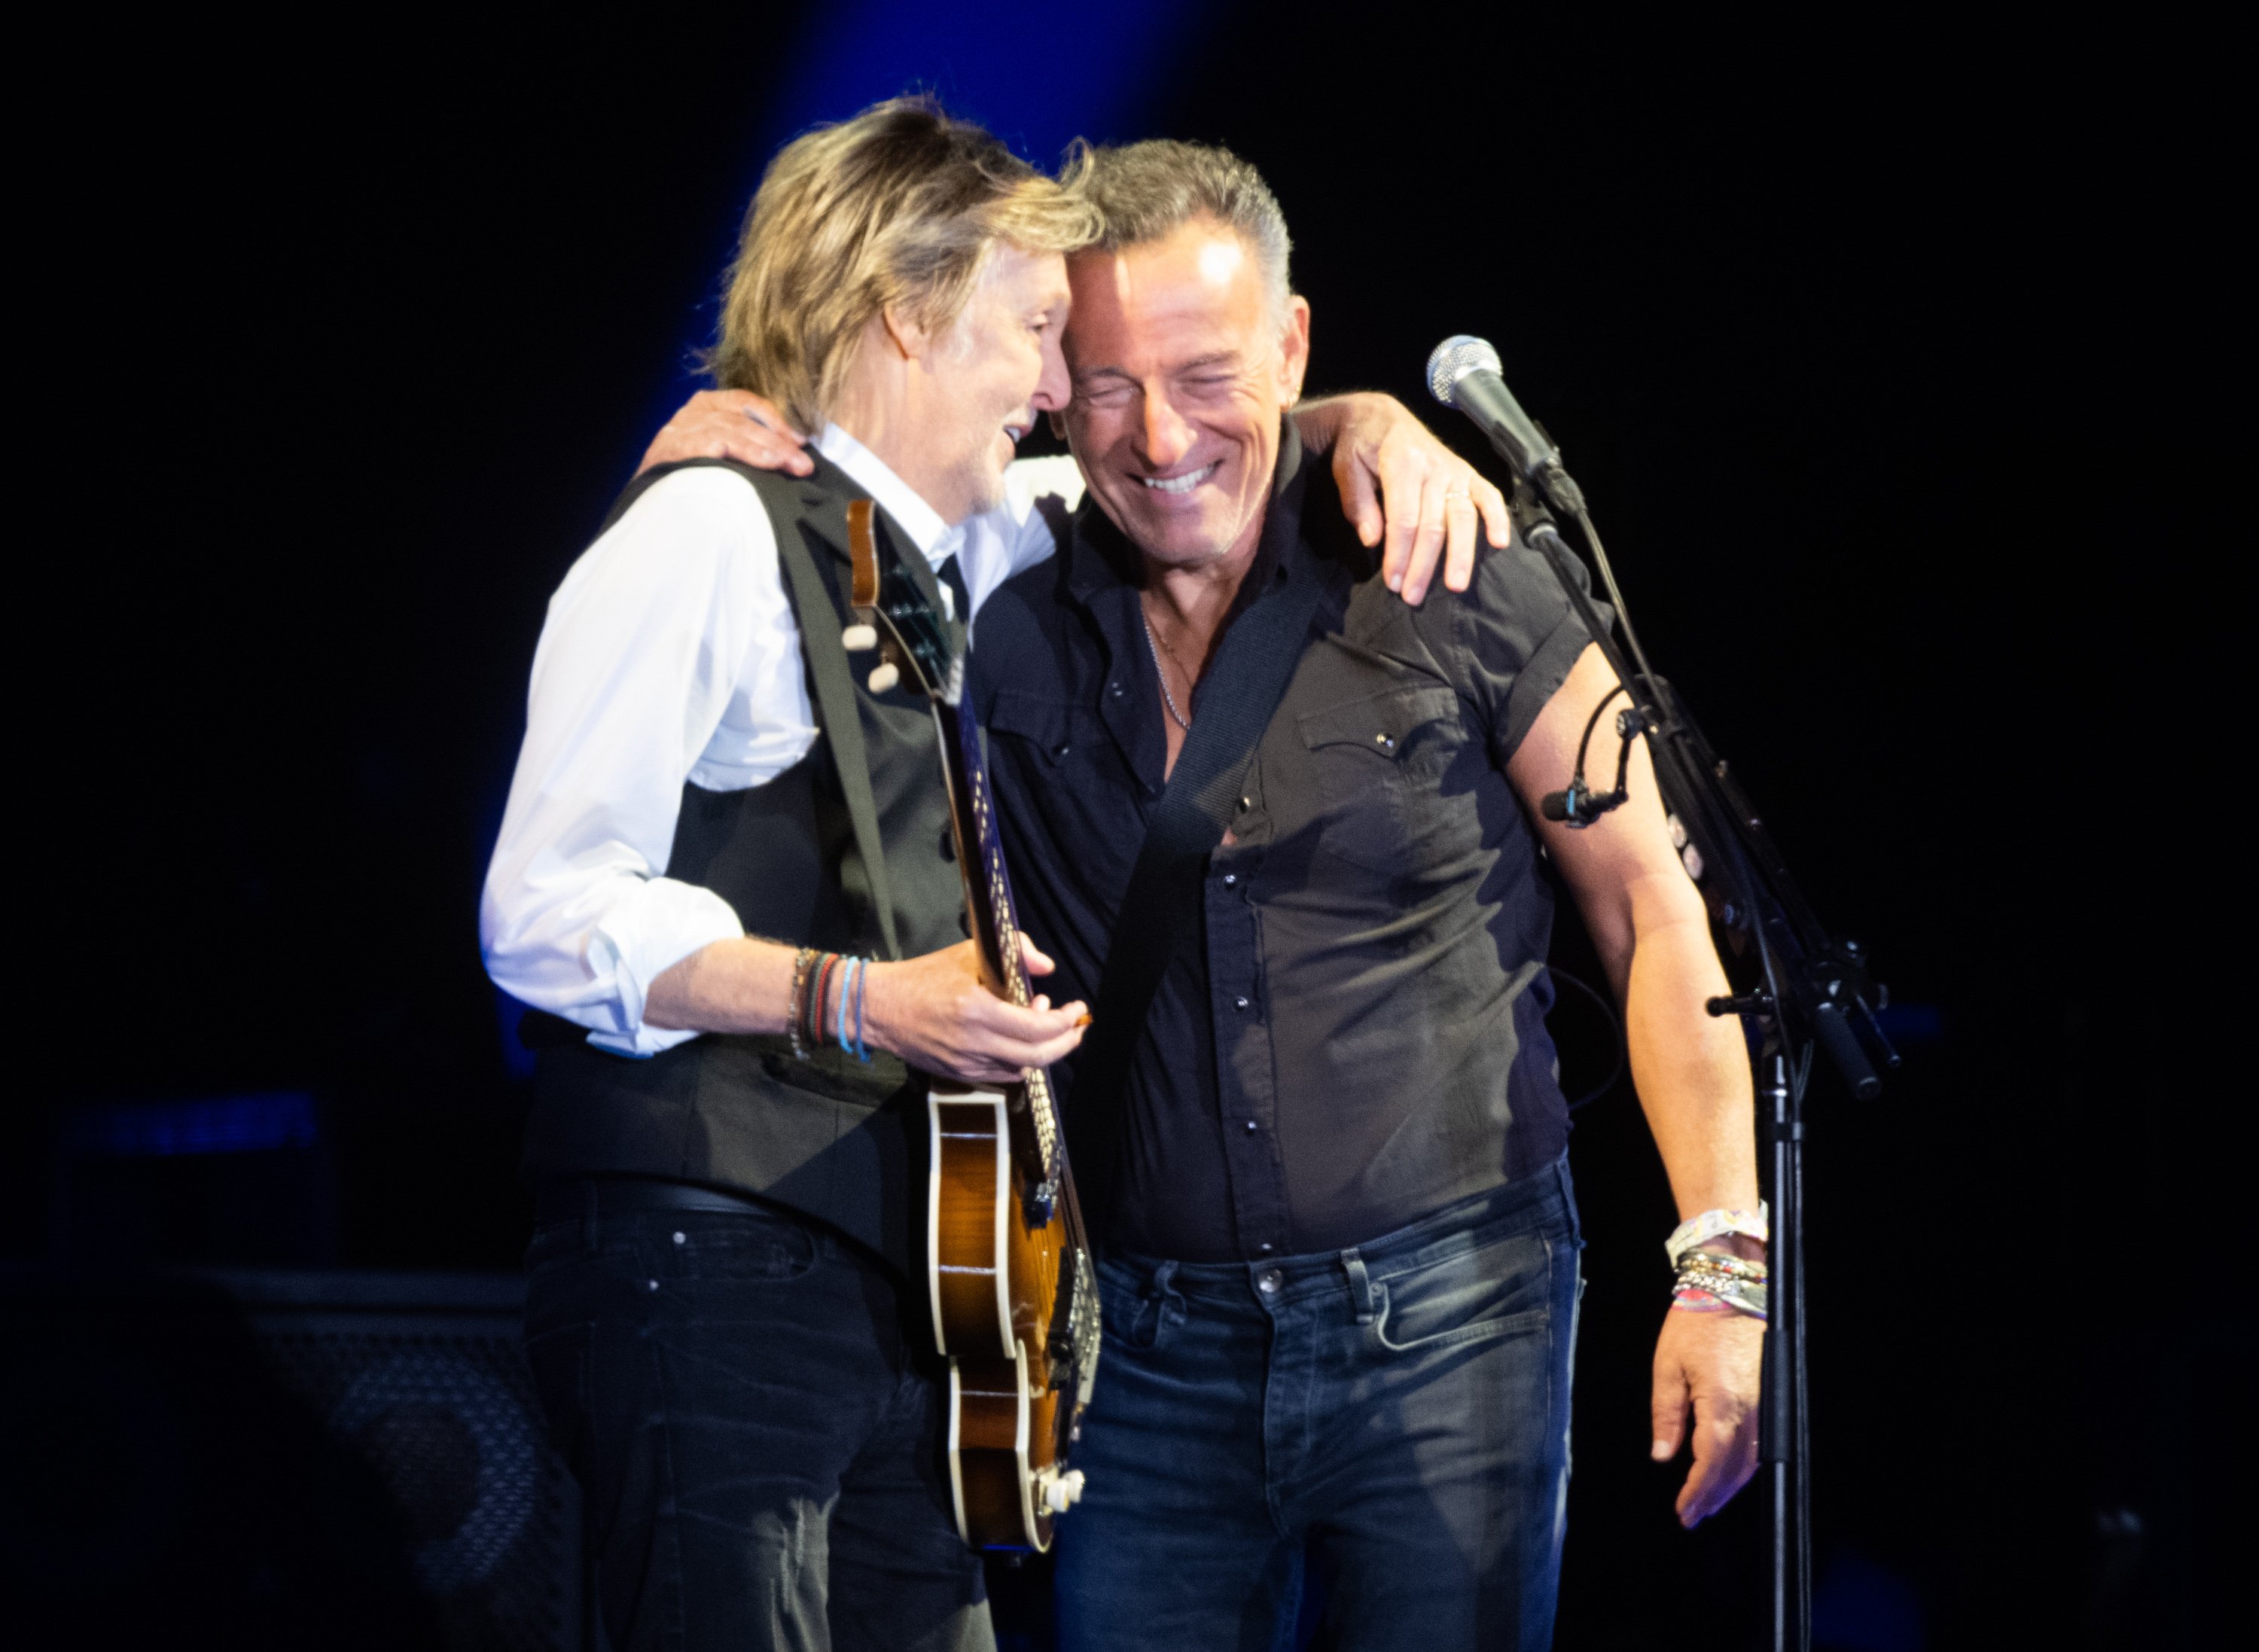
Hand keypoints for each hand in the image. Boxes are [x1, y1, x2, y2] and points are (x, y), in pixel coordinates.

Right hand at [637, 388, 812, 476]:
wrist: (650, 499)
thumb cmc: (693, 474)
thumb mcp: (720, 450)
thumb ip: (747, 443)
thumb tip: (792, 454)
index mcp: (708, 405)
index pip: (746, 403)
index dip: (775, 420)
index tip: (801, 441)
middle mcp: (694, 413)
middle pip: (743, 421)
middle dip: (777, 443)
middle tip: (803, 465)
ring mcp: (680, 430)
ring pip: (729, 432)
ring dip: (759, 450)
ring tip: (783, 465)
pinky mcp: (670, 449)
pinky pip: (702, 444)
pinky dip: (724, 450)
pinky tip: (745, 461)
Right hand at [863, 934, 1088, 1086]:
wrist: (880, 1008)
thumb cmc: (924, 977)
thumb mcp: (968, 952)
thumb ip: (1014, 951)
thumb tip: (1046, 967)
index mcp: (977, 1010)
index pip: (1036, 1028)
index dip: (1065, 1022)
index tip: (1077, 1009)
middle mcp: (974, 1043)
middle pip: (1038, 1057)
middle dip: (1066, 1043)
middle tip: (1076, 1027)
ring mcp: (966, 1063)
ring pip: (1022, 1069)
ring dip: (1043, 1050)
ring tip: (1043, 1025)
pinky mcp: (959, 1075)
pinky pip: (1003, 1074)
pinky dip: (1021, 1061)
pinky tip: (1021, 1042)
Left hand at [1320, 393, 1511, 604]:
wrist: (1382, 416)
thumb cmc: (1362, 446)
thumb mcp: (1348, 468)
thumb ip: (1359, 504)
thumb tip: (1373, 540)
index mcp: (1402, 461)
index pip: (1404, 518)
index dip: (1399, 554)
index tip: (1393, 582)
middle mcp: (1433, 466)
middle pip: (1433, 524)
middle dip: (1424, 564)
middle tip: (1413, 597)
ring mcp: (1455, 470)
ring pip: (1462, 517)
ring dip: (1460, 554)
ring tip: (1455, 586)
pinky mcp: (1468, 473)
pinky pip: (1488, 496)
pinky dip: (1497, 518)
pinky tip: (1500, 543)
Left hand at [1649, 1302, 1763, 1526]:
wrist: (1732, 1291)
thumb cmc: (1694, 1324)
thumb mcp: (1667, 1367)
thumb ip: (1666, 1415)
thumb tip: (1662, 1456)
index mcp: (1720, 1403)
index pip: (1711, 1462)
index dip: (1698, 1491)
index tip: (1684, 1512)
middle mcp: (1750, 1410)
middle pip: (1735, 1469)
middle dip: (1714, 1496)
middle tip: (1692, 1515)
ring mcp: (1766, 1404)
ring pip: (1753, 1460)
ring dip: (1731, 1485)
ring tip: (1707, 1502)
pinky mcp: (1771, 1396)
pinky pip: (1762, 1442)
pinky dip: (1745, 1464)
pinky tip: (1729, 1473)